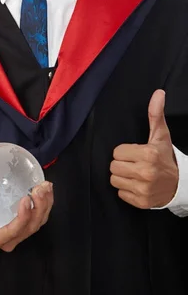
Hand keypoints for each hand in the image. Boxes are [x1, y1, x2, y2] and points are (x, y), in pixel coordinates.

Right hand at [0, 180, 53, 252]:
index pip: (12, 232)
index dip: (22, 218)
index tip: (26, 200)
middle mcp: (8, 238)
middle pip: (29, 228)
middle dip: (39, 209)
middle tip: (39, 188)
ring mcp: (18, 231)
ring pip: (37, 222)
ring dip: (45, 205)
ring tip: (45, 186)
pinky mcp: (24, 222)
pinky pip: (39, 216)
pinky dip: (45, 203)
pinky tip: (46, 188)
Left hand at [110, 89, 178, 208]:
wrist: (180, 184)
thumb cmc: (165, 156)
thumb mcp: (161, 135)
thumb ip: (155, 114)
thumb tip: (158, 93)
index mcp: (148, 154)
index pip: (117, 152)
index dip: (124, 151)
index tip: (134, 152)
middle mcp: (145, 172)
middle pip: (113, 166)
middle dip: (122, 163)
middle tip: (133, 163)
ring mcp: (143, 189)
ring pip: (114, 180)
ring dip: (122, 177)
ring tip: (134, 173)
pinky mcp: (141, 202)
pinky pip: (120, 193)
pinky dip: (126, 190)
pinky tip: (137, 184)